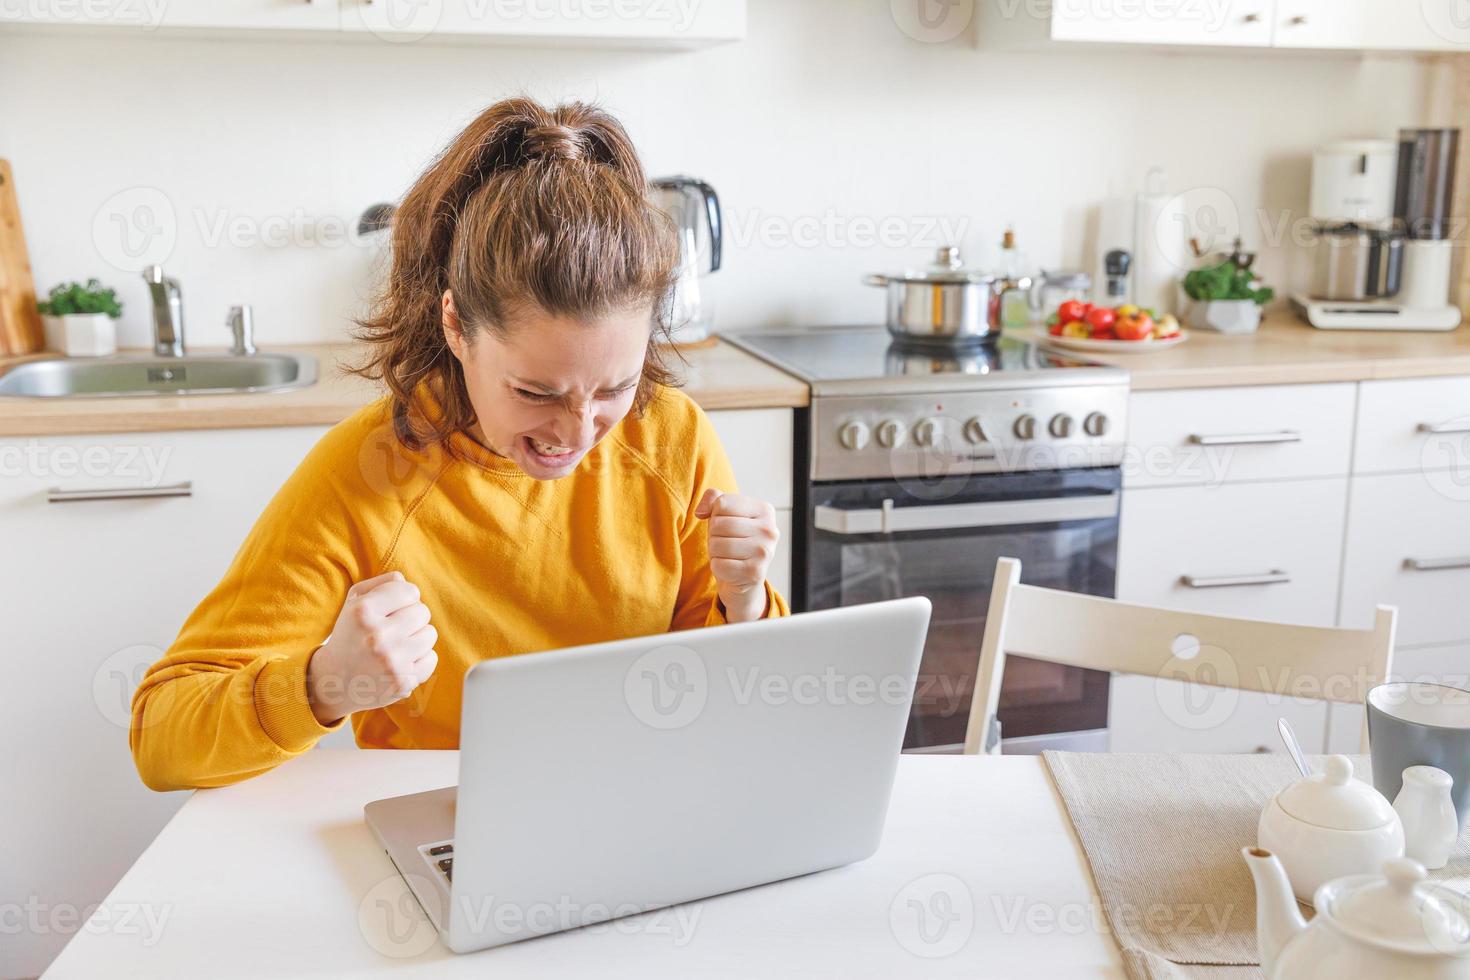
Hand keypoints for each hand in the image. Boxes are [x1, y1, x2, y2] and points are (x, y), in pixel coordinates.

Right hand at [306, 572, 437, 725]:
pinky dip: (420, 659)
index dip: (404, 598)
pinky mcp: (402, 682)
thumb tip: (406, 581)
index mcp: (363, 611)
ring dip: (417, 637)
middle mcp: (377, 636)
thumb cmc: (350, 634)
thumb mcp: (354, 602)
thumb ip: (382, 583)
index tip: (393, 607)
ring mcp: (391, 662)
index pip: (410, 591)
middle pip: (423, 612)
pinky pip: (431, 658)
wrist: (334, 680)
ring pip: (430, 634)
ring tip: (397, 644)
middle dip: (411, 617)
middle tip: (394, 628)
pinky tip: (400, 661)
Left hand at [694, 488, 778, 623]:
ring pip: (717, 545)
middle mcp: (769, 530)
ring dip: (714, 551)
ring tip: (727, 554)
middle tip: (725, 542)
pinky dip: (717, 567)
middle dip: (713, 535)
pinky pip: (718, 565)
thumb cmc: (734, 539)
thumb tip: (700, 512)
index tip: (726, 523)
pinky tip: (729, 568)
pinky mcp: (755, 573)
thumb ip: (713, 499)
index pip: (722, 503)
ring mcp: (764, 552)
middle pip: (718, 524)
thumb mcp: (725, 514)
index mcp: (765, 510)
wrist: (744, 577)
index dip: (715, 514)